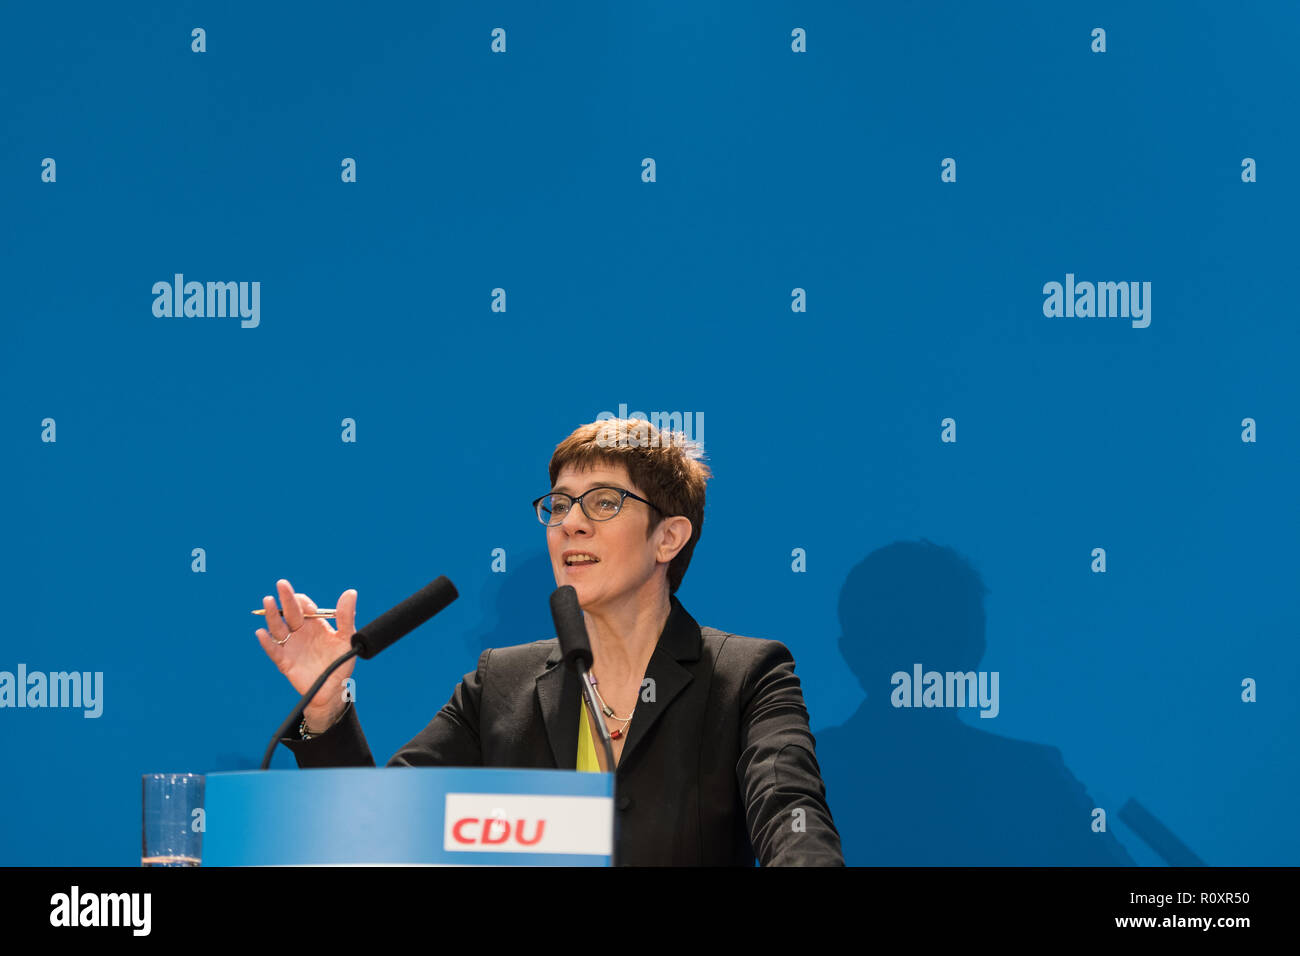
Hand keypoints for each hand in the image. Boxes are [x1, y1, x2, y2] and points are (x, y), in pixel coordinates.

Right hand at [255, 578, 358, 730]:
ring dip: (272, 615)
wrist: (333, 689)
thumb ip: (346, 616)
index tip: (307, 603)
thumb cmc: (340, 662)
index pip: (304, 606)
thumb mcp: (346, 638)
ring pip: (278, 627)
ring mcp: (291, 646)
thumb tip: (350, 592)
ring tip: (268, 600)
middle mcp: (300, 632)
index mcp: (314, 624)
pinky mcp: (285, 662)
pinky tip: (261, 633)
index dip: (304, 601)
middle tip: (281, 584)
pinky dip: (266, 643)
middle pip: (290, 612)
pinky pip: (273, 651)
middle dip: (286, 598)